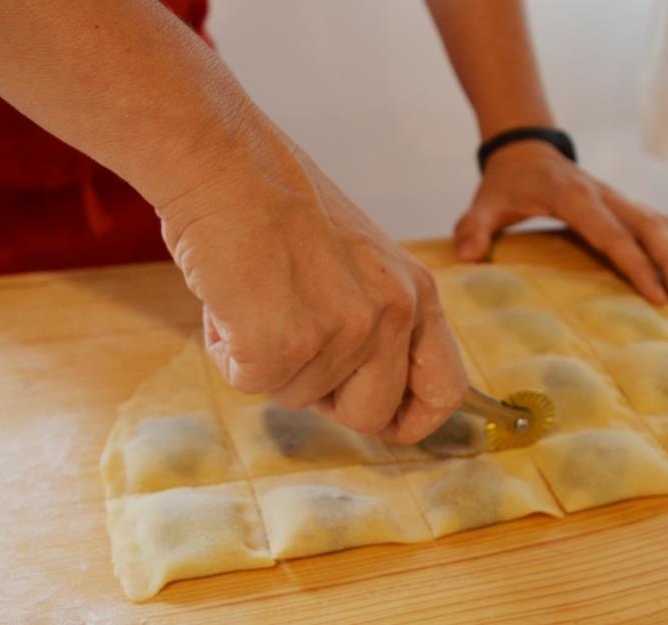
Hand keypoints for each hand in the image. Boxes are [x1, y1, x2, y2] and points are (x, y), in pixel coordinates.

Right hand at [157, 115, 466, 443]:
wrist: (223, 160)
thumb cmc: (278, 201)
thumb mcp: (360, 260)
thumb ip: (376, 318)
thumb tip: (365, 385)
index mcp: (417, 292)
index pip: (444, 389)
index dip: (412, 420)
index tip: (385, 423)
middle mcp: (393, 314)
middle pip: (368, 414)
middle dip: (324, 398)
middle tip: (290, 342)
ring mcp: (344, 332)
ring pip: (297, 396)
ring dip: (267, 359)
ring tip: (255, 293)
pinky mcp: (287, 344)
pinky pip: (252, 382)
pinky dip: (229, 351)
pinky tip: (230, 297)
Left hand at [455, 141, 667, 305]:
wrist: (524, 149)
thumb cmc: (505, 183)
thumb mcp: (484, 202)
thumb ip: (473, 227)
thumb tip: (467, 254)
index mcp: (572, 197)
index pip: (610, 233)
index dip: (634, 264)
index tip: (654, 294)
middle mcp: (603, 194)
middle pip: (647, 227)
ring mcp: (617, 197)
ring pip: (659, 223)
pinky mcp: (622, 203)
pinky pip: (658, 222)